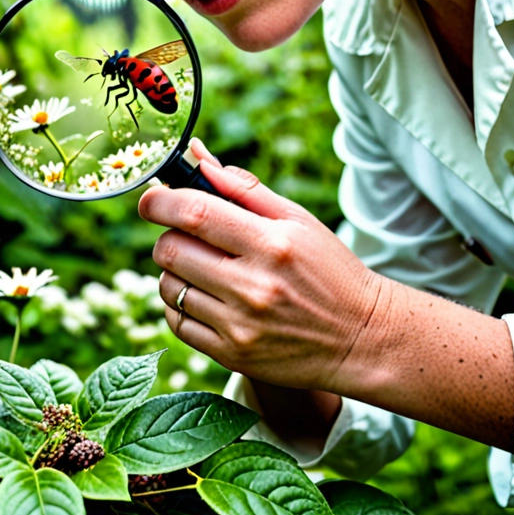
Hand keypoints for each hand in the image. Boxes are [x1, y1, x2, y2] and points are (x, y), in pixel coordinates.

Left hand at [138, 139, 382, 392]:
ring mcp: (240, 326)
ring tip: (204, 269)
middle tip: (188, 235)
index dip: (160, 201)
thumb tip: (196, 158)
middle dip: (168, 235)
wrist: (362, 338)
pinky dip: (179, 306)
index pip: (193, 213)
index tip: (151, 200)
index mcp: (271, 243)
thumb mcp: (296, 219)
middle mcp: (252, 286)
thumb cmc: (329, 269)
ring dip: (174, 271)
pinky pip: (176, 324)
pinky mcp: (232, 357)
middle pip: (170, 250)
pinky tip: (205, 297)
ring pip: (168, 287)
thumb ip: (243, 189)